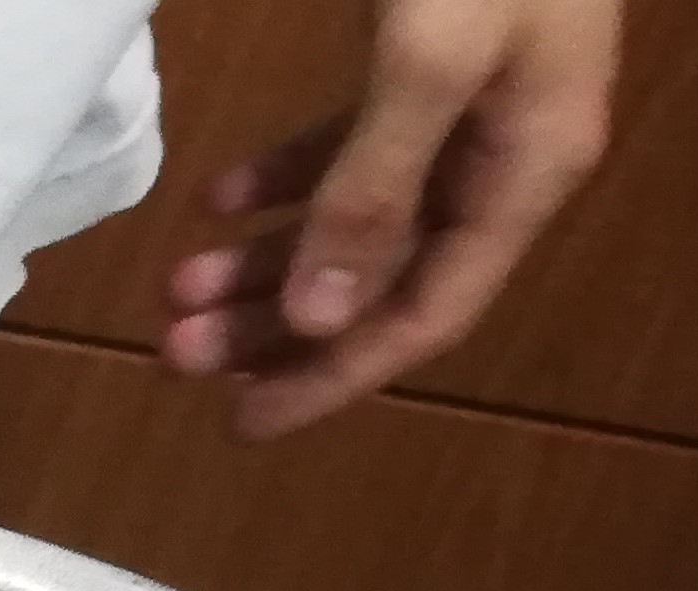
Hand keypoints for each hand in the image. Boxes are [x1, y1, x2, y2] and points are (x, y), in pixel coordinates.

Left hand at [160, 0, 617, 439]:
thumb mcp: (429, 63)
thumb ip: (376, 189)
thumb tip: (325, 320)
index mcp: (525, 172)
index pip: (425, 315)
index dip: (332, 378)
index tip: (240, 424)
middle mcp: (506, 155)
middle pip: (381, 280)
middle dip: (277, 325)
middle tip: (172, 356)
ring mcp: (474, 106)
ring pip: (359, 218)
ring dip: (269, 261)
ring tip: (175, 291)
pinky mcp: (435, 58)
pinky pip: (358, 145)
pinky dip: (286, 178)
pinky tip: (219, 199)